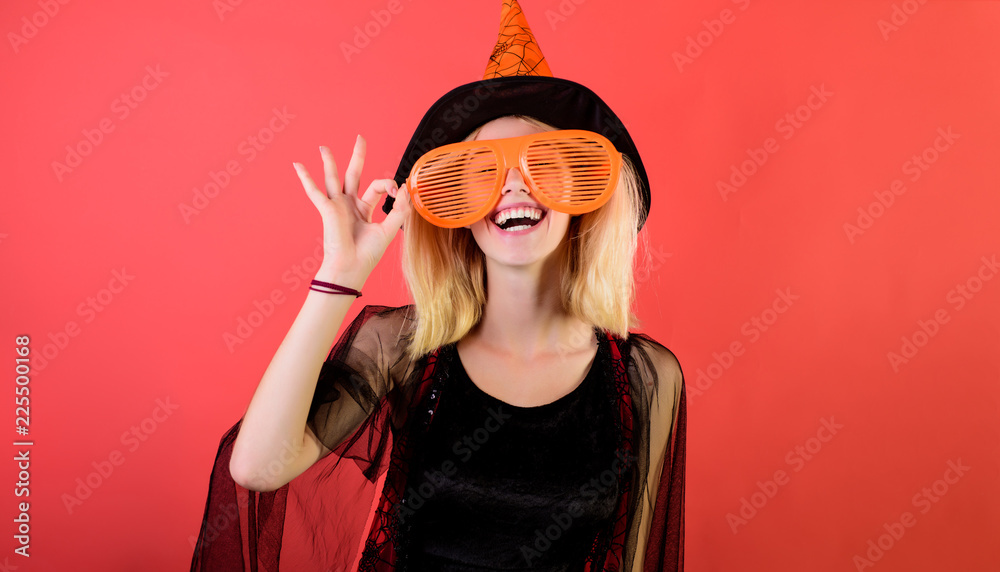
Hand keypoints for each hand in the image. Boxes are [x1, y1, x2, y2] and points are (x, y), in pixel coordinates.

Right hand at [293, 135, 411, 282]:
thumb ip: (399, 210)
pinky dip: (305, 178)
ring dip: (329, 162)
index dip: (389, 184)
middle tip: (360, 138)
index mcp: (363, 209)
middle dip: (357, 156)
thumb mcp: (389, 230)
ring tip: (323, 147)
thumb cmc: (367, 254)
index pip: (376, 187)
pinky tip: (297, 165)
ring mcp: (337, 206)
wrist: (351, 268)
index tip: (398, 190)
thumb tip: (405, 189)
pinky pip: (314, 191)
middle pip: (353, 174)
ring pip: (333, 178)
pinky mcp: (327, 209)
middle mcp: (349, 205)